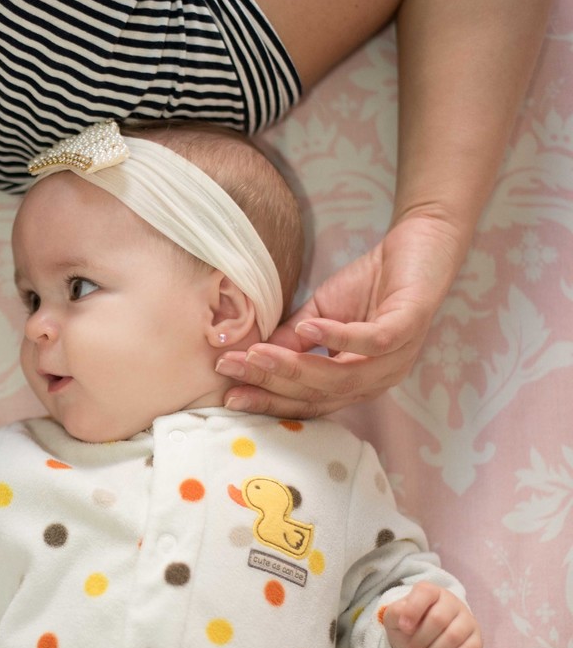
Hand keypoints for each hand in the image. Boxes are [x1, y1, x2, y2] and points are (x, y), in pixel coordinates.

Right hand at [217, 215, 465, 417]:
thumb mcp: (318, 314)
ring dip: (295, 366)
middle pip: (318, 394)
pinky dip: (338, 338)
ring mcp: (396, 357)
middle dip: (270, 383)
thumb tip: (251, 359)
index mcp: (355, 382)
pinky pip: (372, 341)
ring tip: (257, 353)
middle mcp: (377, 380)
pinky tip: (308, 327)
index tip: (229, 395)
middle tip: (231, 368)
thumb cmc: (370, 284)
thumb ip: (291, 340)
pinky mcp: (410, 326)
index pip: (307, 402)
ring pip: (341, 376)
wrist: (419, 245)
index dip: (268, 400)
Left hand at [383, 581, 481, 647]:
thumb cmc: (408, 626)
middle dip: (421, 638)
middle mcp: (452, 602)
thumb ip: (395, 614)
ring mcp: (467, 620)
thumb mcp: (394, 618)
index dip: (413, 611)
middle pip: (438, 619)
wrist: (422, 644)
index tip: (403, 627)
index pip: (425, 593)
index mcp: (430, 592)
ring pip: (453, 636)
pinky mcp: (477, 640)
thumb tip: (404, 620)